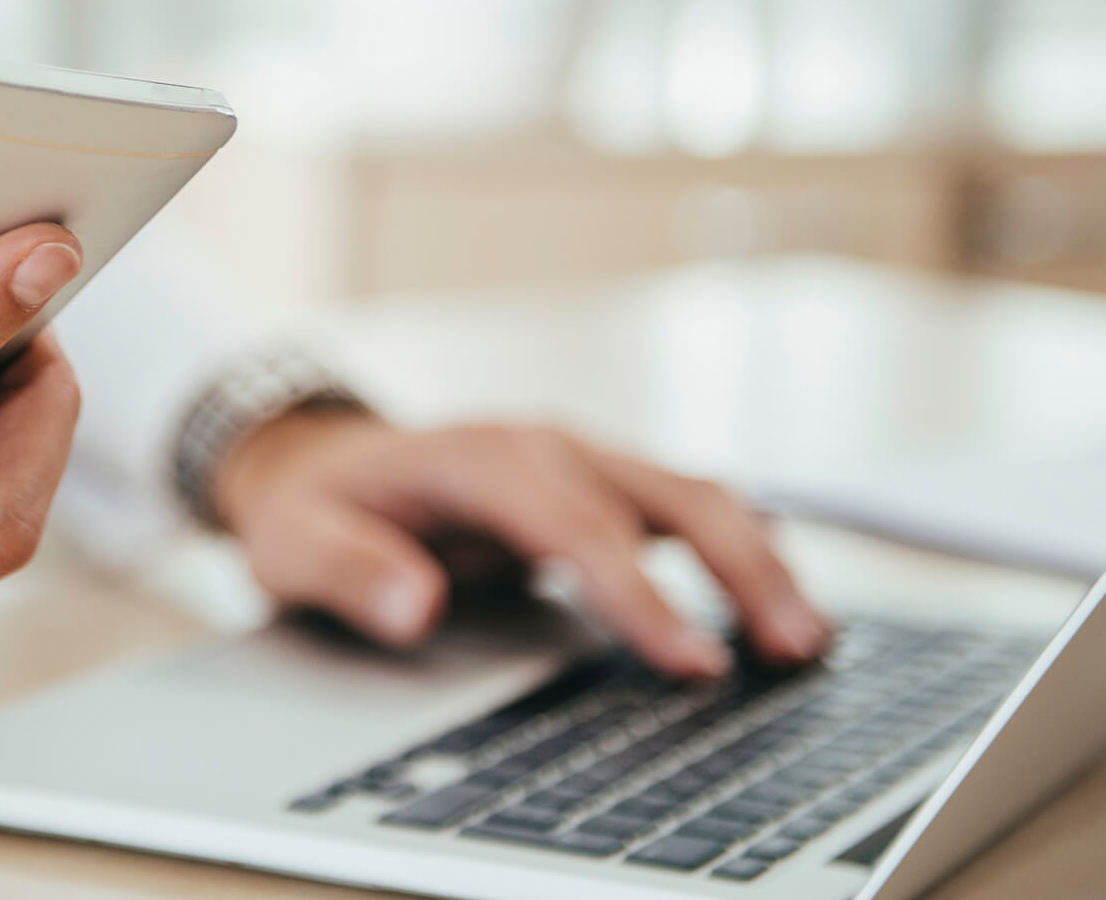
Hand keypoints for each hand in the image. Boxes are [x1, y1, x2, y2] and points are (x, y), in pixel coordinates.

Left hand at [214, 411, 829, 677]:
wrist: (320, 460)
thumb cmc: (315, 507)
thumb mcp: (297, 543)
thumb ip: (352, 572)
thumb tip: (415, 607)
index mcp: (480, 456)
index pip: (577, 526)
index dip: (640, 594)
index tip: (689, 661)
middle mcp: (546, 445)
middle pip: (666, 494)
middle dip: (737, 569)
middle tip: (790, 648)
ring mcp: (580, 458)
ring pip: (693, 494)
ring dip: (756, 559)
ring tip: (808, 638)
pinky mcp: (598, 482)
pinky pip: (685, 506)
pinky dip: (739, 548)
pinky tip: (777, 600)